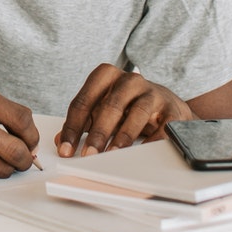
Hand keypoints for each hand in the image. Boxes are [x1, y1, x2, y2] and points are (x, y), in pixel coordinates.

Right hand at [0, 79, 40, 177]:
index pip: (21, 120)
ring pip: (1, 167)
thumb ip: (0, 111)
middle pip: (16, 149)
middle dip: (26, 157)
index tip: (31, 139)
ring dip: (9, 166)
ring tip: (4, 159)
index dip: (32, 134)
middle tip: (25, 157)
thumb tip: (27, 138)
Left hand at [56, 63, 193, 157]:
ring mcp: (153, 92)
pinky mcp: (172, 109)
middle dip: (97, 132)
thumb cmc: (129, 108)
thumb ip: (82, 123)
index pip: (84, 101)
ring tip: (112, 154)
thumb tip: (60, 141)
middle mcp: (130, 80)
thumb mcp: (102, 111)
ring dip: (123, 136)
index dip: (73, 126)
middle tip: (88, 154)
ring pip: (137, 112)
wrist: (167, 107)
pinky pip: (162, 126)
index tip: (66, 149)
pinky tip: (142, 153)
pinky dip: (152, 141)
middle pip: (110, 105)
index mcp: (107, 76)